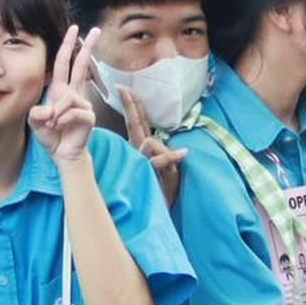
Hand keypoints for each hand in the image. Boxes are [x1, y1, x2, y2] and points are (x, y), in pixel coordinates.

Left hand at [30, 25, 99, 164]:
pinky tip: (61, 127)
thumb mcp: (35, 123)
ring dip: (56, 112)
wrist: (62, 154)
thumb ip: (35, 114)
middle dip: (88, 46)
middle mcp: (74, 93)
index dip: (68, 45)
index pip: (65, 63)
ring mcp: (83, 104)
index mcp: (61, 89)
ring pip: (68, 98)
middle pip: (82, 65)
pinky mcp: (89, 116)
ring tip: (52, 124)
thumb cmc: (51, 136)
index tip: (74, 29)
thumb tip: (47, 110)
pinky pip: (73, 112)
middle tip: (95, 29)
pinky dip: (62, 120)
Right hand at [119, 87, 185, 205]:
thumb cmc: (162, 193)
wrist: (159, 216)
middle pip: (135, 125)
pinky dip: (170, 157)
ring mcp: (142, 164)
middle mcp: (139, 154)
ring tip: (166, 139)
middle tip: (122, 88)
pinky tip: (182, 152)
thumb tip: (152, 143)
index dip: (131, 105)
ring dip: (157, 141)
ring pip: (148, 142)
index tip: (123, 88)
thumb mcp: (167, 172)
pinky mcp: (150, 175)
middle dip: (130, 106)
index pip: (136, 123)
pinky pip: (159, 162)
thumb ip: (163, 157)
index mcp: (141, 150)